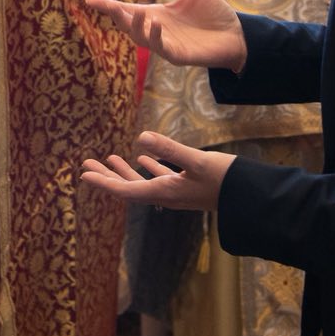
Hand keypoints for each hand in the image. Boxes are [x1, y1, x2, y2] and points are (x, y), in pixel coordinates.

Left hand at [80, 132, 234, 211]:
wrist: (250, 198)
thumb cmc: (226, 180)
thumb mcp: (198, 161)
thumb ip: (170, 149)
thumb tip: (141, 137)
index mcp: (165, 192)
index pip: (126, 190)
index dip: (104, 182)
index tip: (84, 174)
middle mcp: (167, 196)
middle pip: (129, 188)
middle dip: (107, 177)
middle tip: (86, 165)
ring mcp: (176, 192)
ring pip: (142, 183)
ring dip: (124, 172)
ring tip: (108, 159)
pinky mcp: (186, 187)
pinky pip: (159, 178)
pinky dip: (148, 168)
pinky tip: (142, 159)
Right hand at [86, 0, 247, 72]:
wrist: (237, 35)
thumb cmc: (216, 14)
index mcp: (157, 14)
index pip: (127, 10)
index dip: (109, 5)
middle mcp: (157, 30)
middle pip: (128, 25)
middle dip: (114, 16)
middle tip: (102, 5)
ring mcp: (166, 44)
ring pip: (141, 39)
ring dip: (136, 26)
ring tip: (135, 13)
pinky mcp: (178, 55)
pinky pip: (161, 48)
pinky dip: (155, 37)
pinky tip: (155, 24)